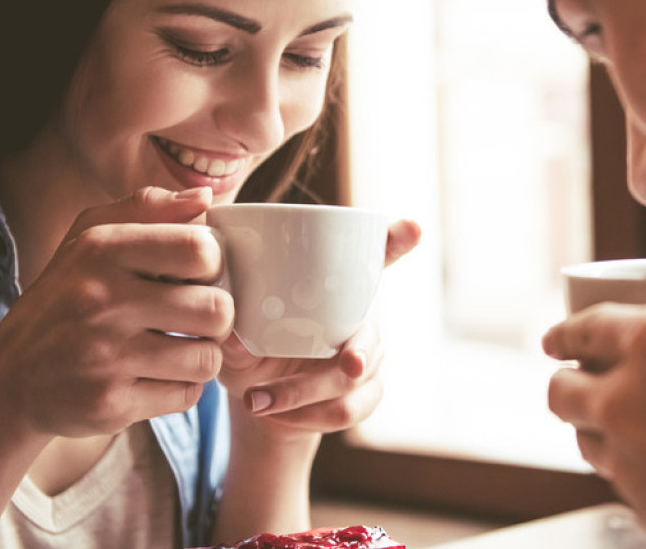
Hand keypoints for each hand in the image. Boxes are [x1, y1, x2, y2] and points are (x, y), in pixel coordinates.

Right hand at [0, 187, 232, 439]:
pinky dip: (182, 388)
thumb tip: (205, 197)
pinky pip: (186, 396)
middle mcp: (102, 301)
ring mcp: (105, 357)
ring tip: (180, 348)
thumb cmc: (64, 300)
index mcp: (102, 250)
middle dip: (217, 317)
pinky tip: (157, 376)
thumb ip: (148, 208)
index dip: (213, 264)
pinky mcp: (110, 404)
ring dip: (202, 356)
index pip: (200, 249)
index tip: (197, 276)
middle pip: (217, 310)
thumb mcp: (90, 238)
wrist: (9, 379)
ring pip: (207, 358)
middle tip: (196, 318)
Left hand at [217, 219, 421, 434]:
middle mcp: (360, 316)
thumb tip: (231, 334)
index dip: (398, 239)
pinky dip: (308, 417)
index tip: (413, 227)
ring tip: (256, 402)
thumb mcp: (233, 334)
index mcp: (337, 286)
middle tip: (349, 363)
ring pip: (354, 379)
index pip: (376, 256)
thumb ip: (234, 332)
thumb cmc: (250, 348)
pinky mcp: (366, 396)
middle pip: (370, 332)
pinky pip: (350, 410)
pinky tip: (274, 416)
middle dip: (362, 350)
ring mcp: (369, 358)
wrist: (260, 399)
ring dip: (304, 394)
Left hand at [544, 302, 645, 548]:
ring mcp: (628, 460)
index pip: (590, 324)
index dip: (569, 328)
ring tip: (618, 419)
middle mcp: (628, 398)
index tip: (556, 336)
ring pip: (582, 436)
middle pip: (564, 387)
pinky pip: (615, 478)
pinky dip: (625, 465)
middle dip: (568, 377)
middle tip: (580, 374)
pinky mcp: (641, 510)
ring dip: (590, 423)